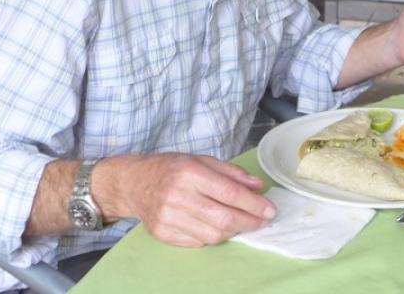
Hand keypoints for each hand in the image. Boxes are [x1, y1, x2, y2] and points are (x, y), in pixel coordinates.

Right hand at [107, 153, 274, 246]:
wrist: (133, 183)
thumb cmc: (171, 168)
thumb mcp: (202, 160)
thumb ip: (232, 173)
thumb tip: (258, 186)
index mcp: (190, 173)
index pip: (230, 193)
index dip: (254, 204)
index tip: (270, 210)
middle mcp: (178, 196)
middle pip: (223, 218)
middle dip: (249, 222)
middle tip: (263, 220)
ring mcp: (168, 218)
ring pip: (212, 235)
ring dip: (233, 231)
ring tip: (241, 222)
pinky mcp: (163, 233)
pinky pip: (197, 242)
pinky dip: (213, 236)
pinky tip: (218, 227)